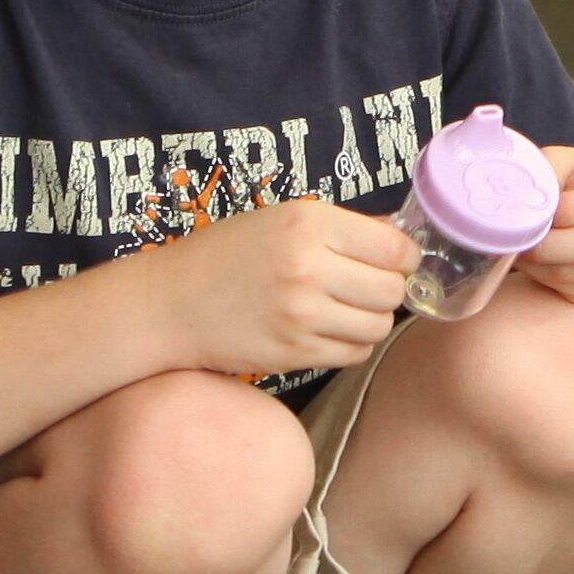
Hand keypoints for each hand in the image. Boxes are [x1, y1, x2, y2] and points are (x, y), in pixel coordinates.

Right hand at [151, 199, 414, 376]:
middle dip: (386, 289)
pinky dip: (351, 344)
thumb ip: (343, 228)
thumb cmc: (227, 256)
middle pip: (392, 289)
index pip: (394, 247)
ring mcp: (301, 314)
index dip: (403, 257)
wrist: (170, 303)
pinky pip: (354, 353)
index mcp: (308, 223)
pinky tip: (328, 330)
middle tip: (364, 287)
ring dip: (370, 319)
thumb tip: (401, 237)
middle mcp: (308, 266)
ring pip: (378, 325)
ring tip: (343, 310)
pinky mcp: (294, 353)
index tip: (393, 261)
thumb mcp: (282, 220)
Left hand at [522, 144, 573, 302]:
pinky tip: (535, 263)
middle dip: (552, 245)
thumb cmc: (571, 180)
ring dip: (546, 265)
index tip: (542, 210)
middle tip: (521, 240)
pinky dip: (548, 278)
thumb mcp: (561, 162)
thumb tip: (519, 197)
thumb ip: (546, 173)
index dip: (573, 209)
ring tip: (521, 250)